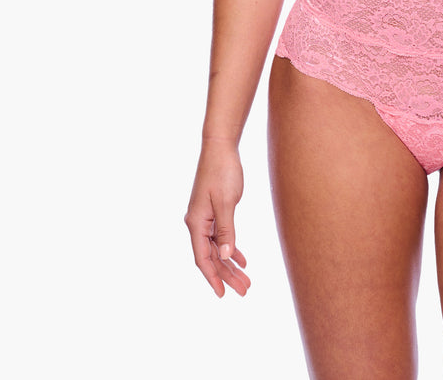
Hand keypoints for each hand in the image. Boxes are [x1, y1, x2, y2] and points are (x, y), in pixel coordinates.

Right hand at [185, 141, 250, 297]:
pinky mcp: (213, 211)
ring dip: (231, 264)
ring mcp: (205, 218)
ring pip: (217, 248)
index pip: (203, 258)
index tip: (223, 294)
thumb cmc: (222, 171)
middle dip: (227, 275)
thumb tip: (227, 256)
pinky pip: (221, 237)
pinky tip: (242, 260)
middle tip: (244, 290)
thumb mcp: (227, 202)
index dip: (213, 278)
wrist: (220, 147)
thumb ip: (227, 230)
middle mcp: (197, 223)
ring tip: (246, 281)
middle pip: (212, 257)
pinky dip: (231, 248)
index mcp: (196, 222)